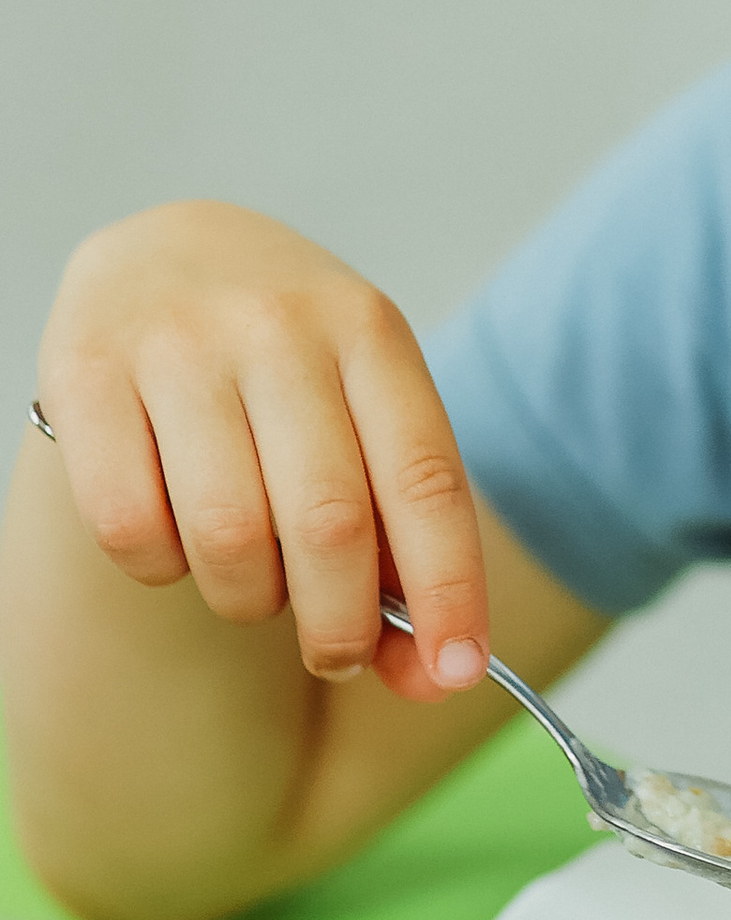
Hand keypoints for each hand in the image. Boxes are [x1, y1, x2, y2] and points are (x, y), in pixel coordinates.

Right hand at [36, 201, 486, 702]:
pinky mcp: (84, 371)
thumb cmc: (288, 361)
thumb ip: (401, 530)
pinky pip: (130, 527)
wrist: (167, 248)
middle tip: (336, 653)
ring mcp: (178, 342)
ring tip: (251, 579)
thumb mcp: (363, 403)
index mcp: (370, 331)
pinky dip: (161, 568)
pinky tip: (176, 534)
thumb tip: (433, 672)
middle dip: (341, 625)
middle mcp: (278, 326)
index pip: (425, 480)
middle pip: (328, 524)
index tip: (457, 671)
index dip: (447, 591)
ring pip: (228, 537)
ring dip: (248, 599)